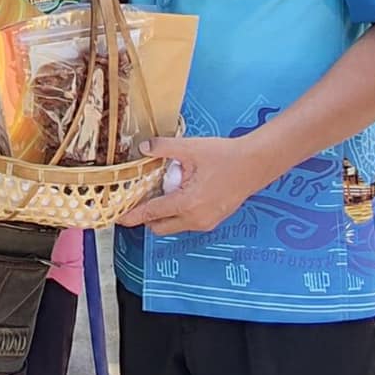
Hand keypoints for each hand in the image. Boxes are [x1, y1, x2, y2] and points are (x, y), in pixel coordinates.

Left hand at [117, 134, 274, 235]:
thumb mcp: (191, 148)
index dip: (133, 215)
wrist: (256, 164)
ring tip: (164, 191)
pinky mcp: (213, 221)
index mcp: (187, 203)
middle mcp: (195, 219)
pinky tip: (181, 193)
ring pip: (174, 226)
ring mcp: (205, 223)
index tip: (119, 218)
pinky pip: (187, 223)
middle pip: (160, 227)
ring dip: (164, 214)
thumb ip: (164, 148)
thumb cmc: (226, 156)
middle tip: (141, 198)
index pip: (152, 213)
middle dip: (147, 217)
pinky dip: (178, 213)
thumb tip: (143, 148)